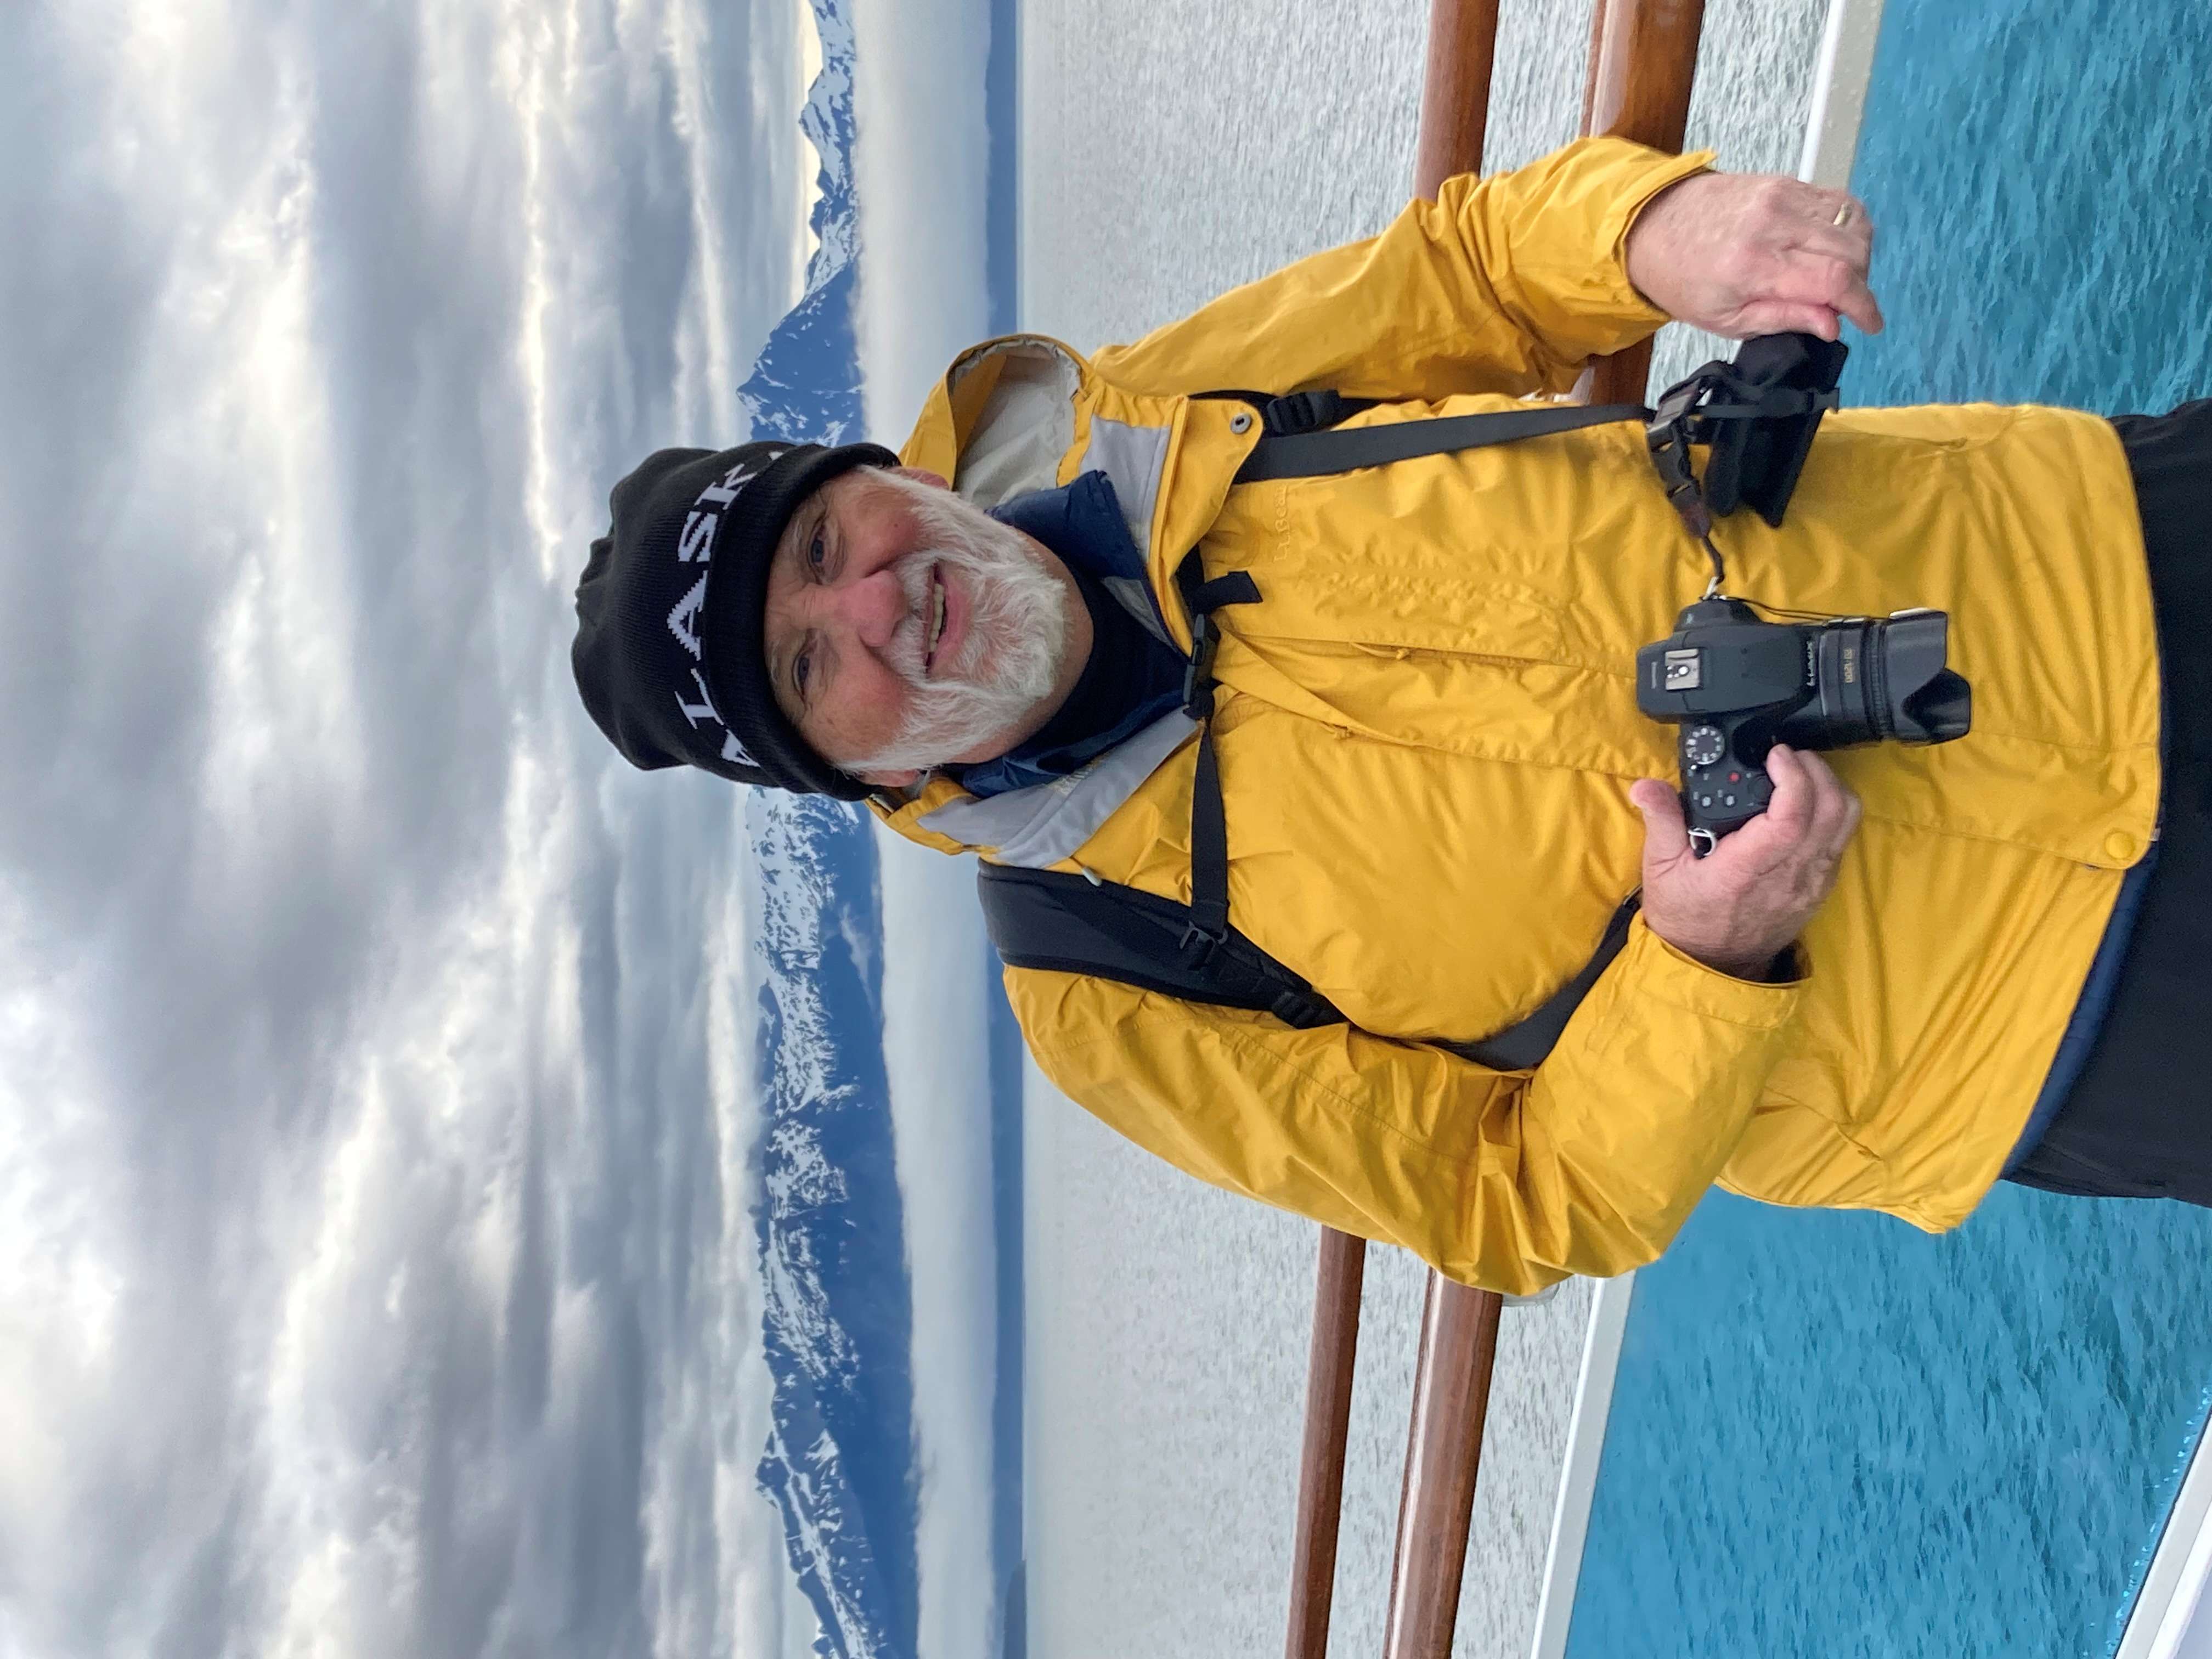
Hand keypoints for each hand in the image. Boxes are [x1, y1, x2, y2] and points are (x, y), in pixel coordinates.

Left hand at [1624, 171, 1883, 341]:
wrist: (1653, 226)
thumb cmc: (1683, 278)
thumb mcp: (1726, 319)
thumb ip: (1784, 319)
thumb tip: (1832, 324)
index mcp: (1753, 264)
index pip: (1834, 280)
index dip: (1864, 306)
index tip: (1871, 323)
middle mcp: (1773, 223)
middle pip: (1852, 251)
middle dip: (1860, 285)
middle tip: (1843, 305)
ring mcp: (1783, 196)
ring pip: (1853, 224)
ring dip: (1858, 257)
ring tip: (1835, 280)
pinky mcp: (1787, 182)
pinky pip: (1839, 203)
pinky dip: (1847, 230)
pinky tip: (1830, 251)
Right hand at [1628, 744, 1861, 979]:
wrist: (1713, 964)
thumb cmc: (1686, 917)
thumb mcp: (1660, 870)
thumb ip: (1661, 822)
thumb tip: (1646, 787)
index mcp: (1747, 870)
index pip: (1792, 818)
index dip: (1793, 777)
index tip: (1775, 754)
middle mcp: (1789, 876)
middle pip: (1831, 811)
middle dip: (1815, 770)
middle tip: (1788, 756)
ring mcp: (1810, 882)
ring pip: (1846, 821)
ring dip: (1831, 787)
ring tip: (1801, 773)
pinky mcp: (1821, 886)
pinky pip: (1842, 839)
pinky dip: (1832, 811)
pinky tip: (1805, 804)